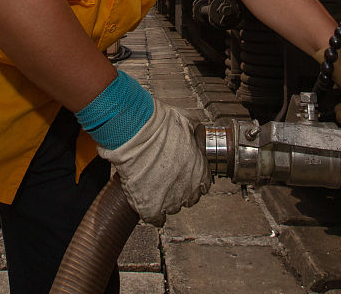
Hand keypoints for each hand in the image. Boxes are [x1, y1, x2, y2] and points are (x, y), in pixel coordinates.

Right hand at [98, 99, 210, 224]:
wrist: (137, 133)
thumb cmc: (161, 124)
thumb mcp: (188, 122)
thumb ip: (195, 132)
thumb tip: (197, 129)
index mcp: (200, 172)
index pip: (202, 186)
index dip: (192, 181)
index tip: (183, 176)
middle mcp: (188, 190)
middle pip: (188, 199)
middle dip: (180, 191)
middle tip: (166, 181)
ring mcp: (170, 201)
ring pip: (171, 208)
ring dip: (165, 201)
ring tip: (154, 189)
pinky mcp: (149, 207)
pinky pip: (154, 219)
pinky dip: (151, 214)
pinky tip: (146, 206)